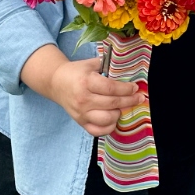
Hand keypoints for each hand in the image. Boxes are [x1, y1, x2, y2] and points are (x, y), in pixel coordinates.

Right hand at [22, 47, 140, 135]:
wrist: (56, 83)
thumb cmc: (76, 72)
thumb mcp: (91, 64)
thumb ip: (108, 65)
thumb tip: (127, 70)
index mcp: (86, 82)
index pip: (111, 88)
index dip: (126, 89)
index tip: (135, 88)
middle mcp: (83, 99)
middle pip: (112, 103)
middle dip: (130, 101)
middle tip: (139, 98)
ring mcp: (81, 113)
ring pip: (107, 119)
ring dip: (119, 113)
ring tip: (122, 107)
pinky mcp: (80, 122)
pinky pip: (98, 131)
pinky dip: (109, 127)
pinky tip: (113, 118)